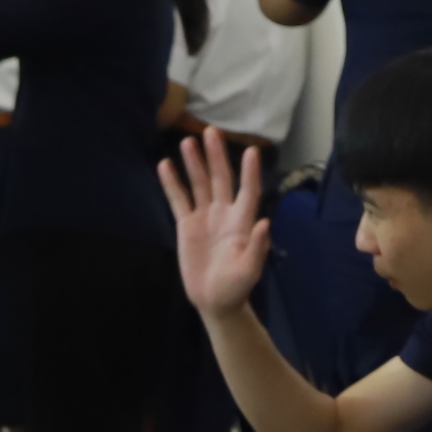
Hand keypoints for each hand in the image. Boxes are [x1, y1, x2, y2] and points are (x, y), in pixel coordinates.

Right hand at [160, 128, 274, 316]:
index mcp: (242, 222)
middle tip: (211, 131)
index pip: (248, 191)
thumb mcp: (249, 271)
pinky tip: (165, 165)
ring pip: (199, 184)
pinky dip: (172, 183)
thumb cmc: (236, 287)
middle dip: (216, 156)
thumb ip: (257, 248)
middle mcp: (224, 214)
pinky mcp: (186, 225)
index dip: (250, 173)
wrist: (215, 301)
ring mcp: (204, 217)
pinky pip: (178, 199)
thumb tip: (265, 223)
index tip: (251, 151)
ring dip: (194, 163)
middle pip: (221, 179)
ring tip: (187, 141)